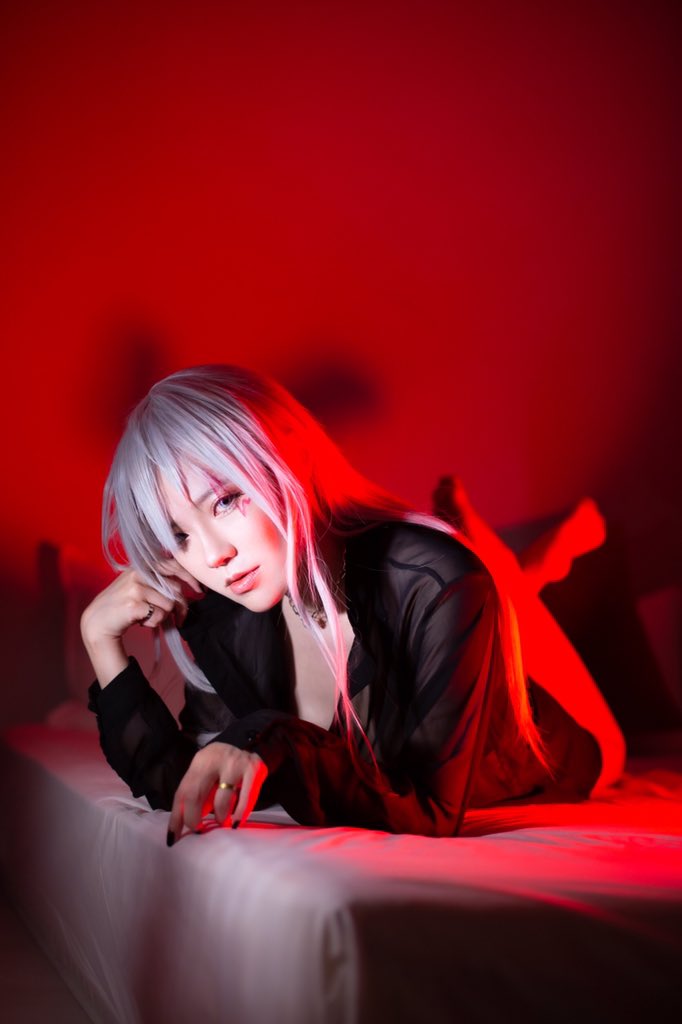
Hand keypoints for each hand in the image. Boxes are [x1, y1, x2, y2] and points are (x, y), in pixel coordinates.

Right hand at [80, 563, 202, 685]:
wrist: (98, 621)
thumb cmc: (122, 604)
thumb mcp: (138, 585)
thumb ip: (158, 581)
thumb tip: (187, 587)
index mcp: (142, 566)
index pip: (173, 566)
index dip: (190, 577)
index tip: (200, 589)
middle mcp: (139, 574)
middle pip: (175, 590)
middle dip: (180, 607)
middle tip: (179, 618)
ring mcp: (136, 588)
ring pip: (168, 605)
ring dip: (162, 616)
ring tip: (147, 616)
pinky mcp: (134, 604)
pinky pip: (159, 616)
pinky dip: (153, 623)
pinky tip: (141, 622)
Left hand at [168, 742, 267, 840]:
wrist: (246, 748)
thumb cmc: (217, 769)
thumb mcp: (202, 776)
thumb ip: (190, 798)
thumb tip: (177, 832)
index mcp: (201, 761)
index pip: (184, 791)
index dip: (180, 815)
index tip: (180, 833)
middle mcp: (216, 758)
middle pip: (196, 793)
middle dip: (194, 817)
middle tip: (198, 828)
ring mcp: (236, 762)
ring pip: (222, 798)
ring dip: (219, 815)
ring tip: (220, 820)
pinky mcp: (254, 768)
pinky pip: (246, 798)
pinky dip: (240, 813)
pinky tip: (237, 820)